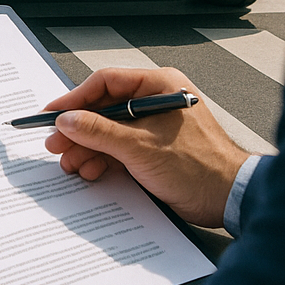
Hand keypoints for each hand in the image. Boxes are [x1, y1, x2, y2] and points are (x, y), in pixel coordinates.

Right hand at [43, 67, 250, 227]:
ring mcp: (155, 124)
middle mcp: (155, 100)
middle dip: (79, 129)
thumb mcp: (139, 147)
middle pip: (104, 108)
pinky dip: (104, 158)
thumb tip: (67, 121)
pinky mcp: (155, 147)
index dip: (75, 99)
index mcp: (158, 85)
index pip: (105, 83)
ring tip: (70, 162)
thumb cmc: (200, 167)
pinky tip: (91, 170)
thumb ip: (98, 131)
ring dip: (88, 147)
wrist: (231, 200)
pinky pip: (121, 146)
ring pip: (110, 130)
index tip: (53, 113)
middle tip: (56, 143)